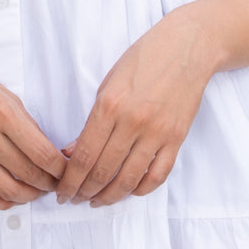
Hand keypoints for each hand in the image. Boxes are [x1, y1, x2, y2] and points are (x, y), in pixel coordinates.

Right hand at [0, 49, 66, 210]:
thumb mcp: (3, 93)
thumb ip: (25, 122)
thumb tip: (45, 150)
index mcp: (3, 113)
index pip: (42, 153)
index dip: (61, 168)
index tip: (68, 171)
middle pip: (29, 174)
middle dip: (49, 183)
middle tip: (57, 184)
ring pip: (8, 190)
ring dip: (29, 196)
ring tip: (37, 192)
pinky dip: (0, 203)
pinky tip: (10, 199)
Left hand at [56, 10, 216, 206]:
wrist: (187, 47)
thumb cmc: (143, 59)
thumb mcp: (108, 83)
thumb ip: (92, 120)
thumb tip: (73, 153)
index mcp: (110, 105)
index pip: (84, 155)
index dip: (70, 180)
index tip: (61, 190)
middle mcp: (133, 122)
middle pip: (103, 171)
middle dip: (83, 191)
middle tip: (73, 199)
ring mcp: (157, 133)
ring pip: (129, 179)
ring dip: (109, 196)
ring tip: (96, 201)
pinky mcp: (177, 139)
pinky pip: (158, 175)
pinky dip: (141, 189)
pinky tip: (129, 192)